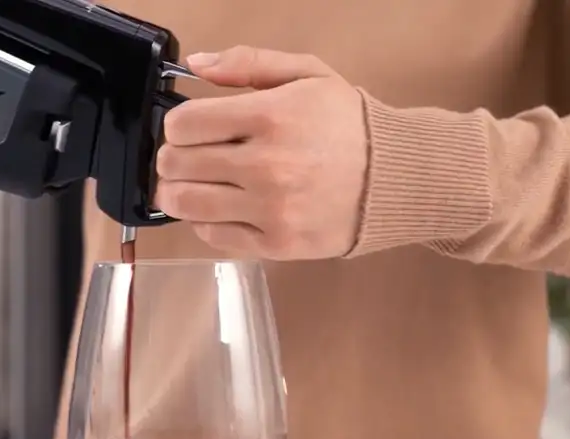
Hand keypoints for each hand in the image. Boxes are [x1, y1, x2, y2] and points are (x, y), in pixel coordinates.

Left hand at [154, 46, 368, 259]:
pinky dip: (205, 222)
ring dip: (176, 193)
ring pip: (187, 204)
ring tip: (189, 184)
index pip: (184, 124)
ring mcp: (271, 210)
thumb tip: (196, 64)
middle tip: (187, 157)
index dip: (178, 125)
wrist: (395, 178)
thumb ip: (248, 63)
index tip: (190, 128)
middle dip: (173, 158)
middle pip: (178, 165)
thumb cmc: (348, 124)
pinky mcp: (276, 244)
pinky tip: (220, 208)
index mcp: (271, 117)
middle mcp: (266, 166)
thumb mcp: (307, 74)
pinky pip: (214, 236)